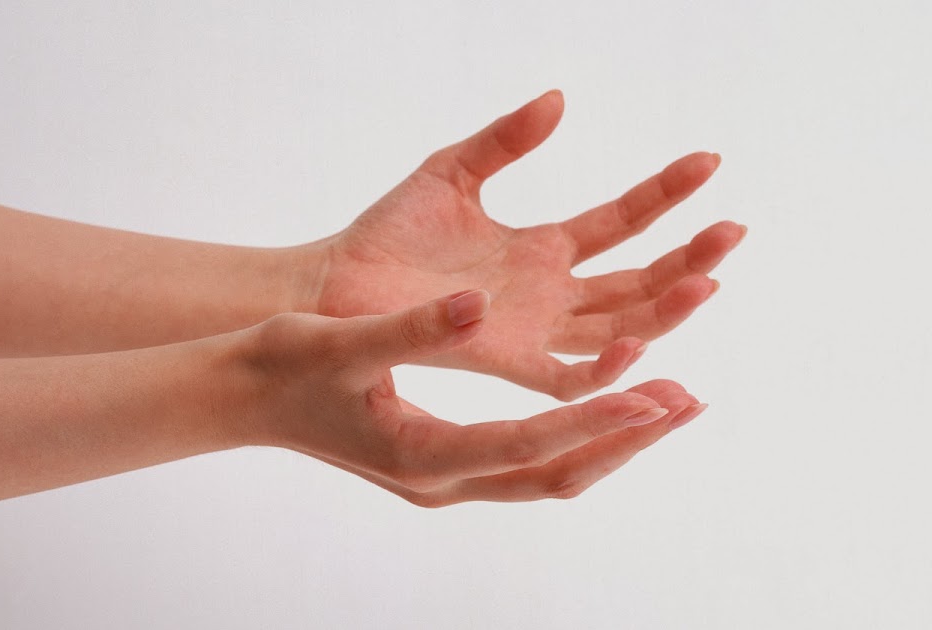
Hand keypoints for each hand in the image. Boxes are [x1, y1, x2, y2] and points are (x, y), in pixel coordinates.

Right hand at [219, 290, 706, 505]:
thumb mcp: (339, 341)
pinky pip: (533, 455)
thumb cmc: (283, 366)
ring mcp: (447, 477)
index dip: (593, 421)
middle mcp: (442, 480)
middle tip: (687, 400)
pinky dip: (579, 429)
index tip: (653, 394)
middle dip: (625, 440)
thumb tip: (472, 305)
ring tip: (671, 400)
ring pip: (552, 472)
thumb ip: (408, 329)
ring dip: (612, 439)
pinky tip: (608, 396)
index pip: (526, 446)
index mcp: (420, 456)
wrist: (244, 396)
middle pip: (557, 474)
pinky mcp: (448, 460)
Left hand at [315, 91, 744, 400]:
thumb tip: (561, 99)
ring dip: (666, 308)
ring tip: (710, 277)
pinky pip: (569, 374)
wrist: (334, 285)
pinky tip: (640, 337)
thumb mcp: (451, 171)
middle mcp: (548, 296)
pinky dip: (608, 365)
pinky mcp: (506, 363)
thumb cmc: (386, 235)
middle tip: (734, 230)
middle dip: (686, 257)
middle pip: (636, 281)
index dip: (665, 195)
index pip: (620, 222)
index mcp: (540, 250)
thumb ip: (504, 140)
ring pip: (619, 327)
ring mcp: (533, 332)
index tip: (709, 161)